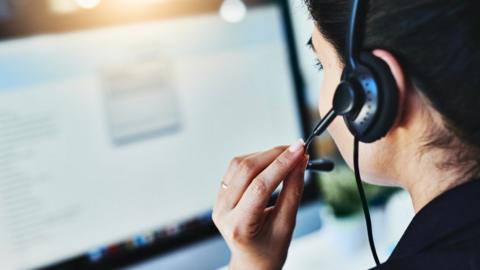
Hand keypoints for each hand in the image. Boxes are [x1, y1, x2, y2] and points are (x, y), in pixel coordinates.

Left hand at [212, 140, 307, 269]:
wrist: (252, 261)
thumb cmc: (270, 249)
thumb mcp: (287, 225)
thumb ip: (293, 192)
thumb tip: (300, 162)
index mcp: (238, 226)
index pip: (260, 187)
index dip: (282, 165)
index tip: (300, 150)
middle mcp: (223, 211)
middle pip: (247, 170)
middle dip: (274, 155)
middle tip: (298, 149)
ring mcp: (218, 202)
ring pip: (239, 165)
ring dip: (265, 155)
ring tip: (287, 155)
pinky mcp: (220, 194)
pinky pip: (236, 168)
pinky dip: (256, 160)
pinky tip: (271, 162)